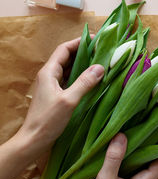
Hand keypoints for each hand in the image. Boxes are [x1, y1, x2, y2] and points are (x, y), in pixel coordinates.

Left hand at [0, 37, 103, 178]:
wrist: (34, 140)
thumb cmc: (48, 120)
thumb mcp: (69, 100)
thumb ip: (84, 83)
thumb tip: (100, 67)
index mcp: (49, 72)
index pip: (64, 49)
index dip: (79, 42)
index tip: (95, 39)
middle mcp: (50, 76)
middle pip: (68, 57)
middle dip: (84, 52)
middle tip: (102, 50)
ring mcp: (53, 85)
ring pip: (70, 69)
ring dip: (84, 64)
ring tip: (101, 62)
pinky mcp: (57, 95)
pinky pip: (71, 80)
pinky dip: (82, 77)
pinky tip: (94, 80)